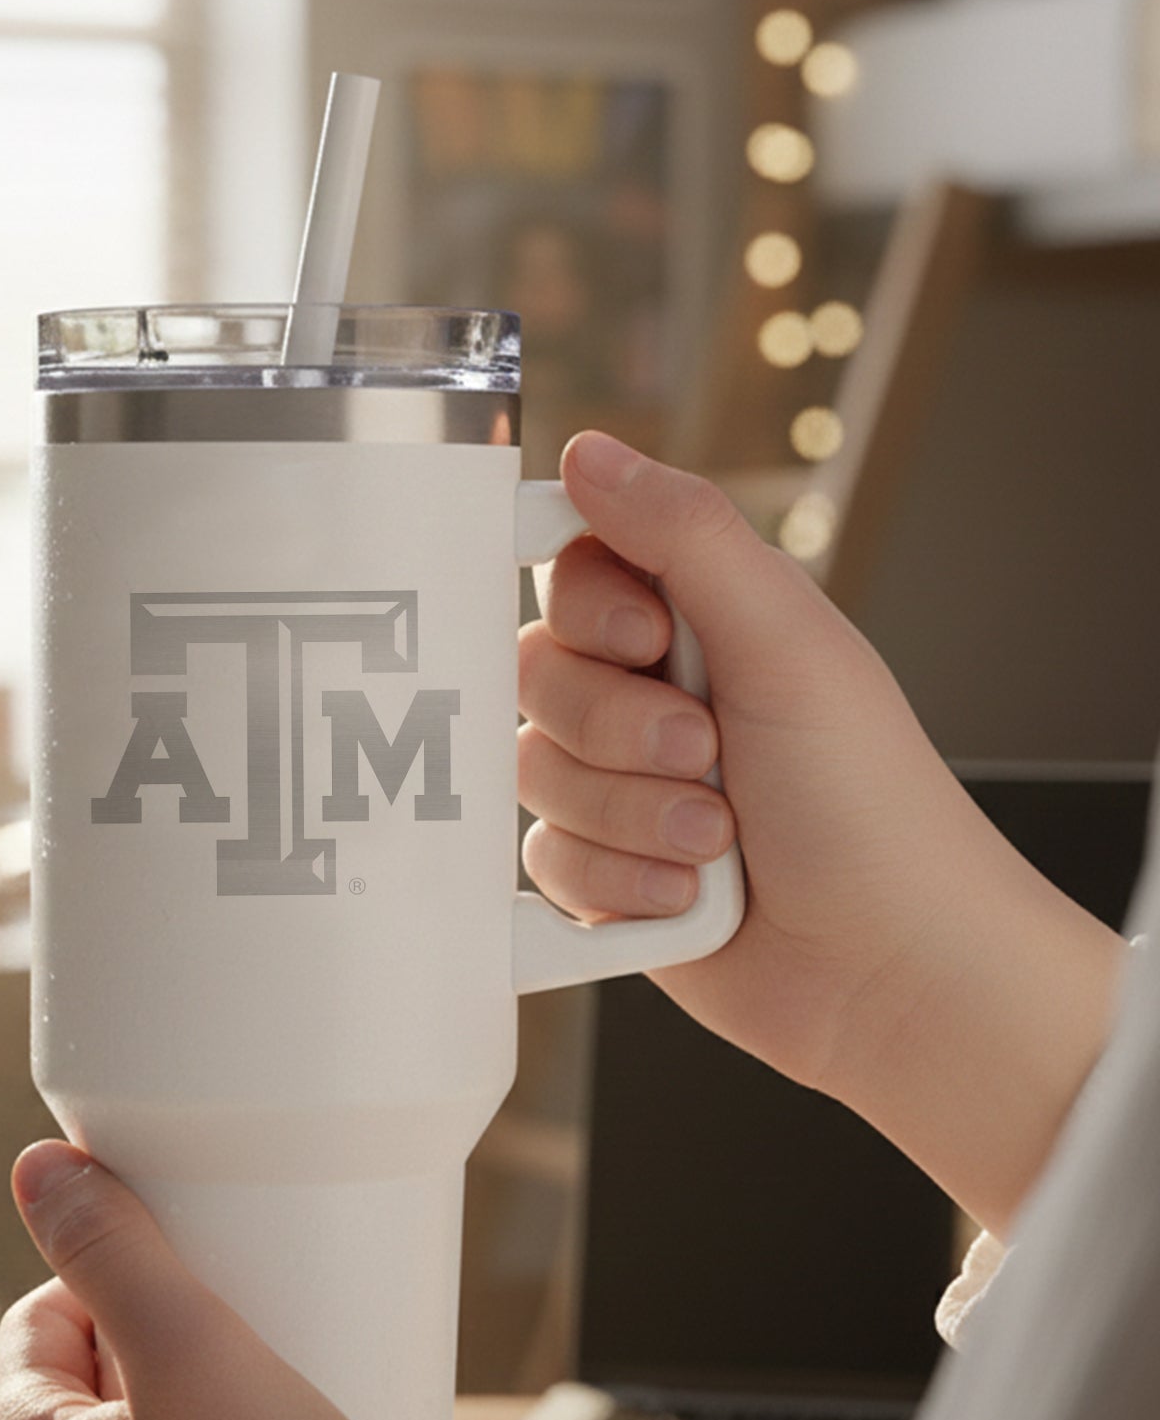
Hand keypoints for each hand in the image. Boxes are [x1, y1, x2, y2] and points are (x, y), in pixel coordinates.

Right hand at [519, 432, 1125, 1236]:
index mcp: (698, 623)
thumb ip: (682, 535)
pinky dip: (616, 883)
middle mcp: (649, 698)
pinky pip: (540, 861)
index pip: (570, 571)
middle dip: (616, 731)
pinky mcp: (601, 875)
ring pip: (531, 775)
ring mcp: (620, 789)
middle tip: (706, 754)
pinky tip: (685, 897)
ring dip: (627, 816)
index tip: (648, 645)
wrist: (888, 967)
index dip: (586, 613)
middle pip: (533, 676)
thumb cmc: (869, 804)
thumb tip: (588, 452)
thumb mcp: (785, 642)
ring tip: (717, 842)